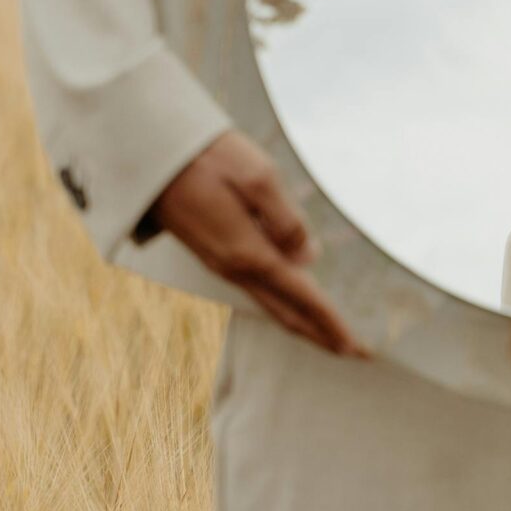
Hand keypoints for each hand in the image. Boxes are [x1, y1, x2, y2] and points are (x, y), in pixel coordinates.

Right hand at [151, 131, 370, 359]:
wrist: (150, 156)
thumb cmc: (210, 158)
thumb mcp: (259, 178)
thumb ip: (287, 221)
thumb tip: (308, 258)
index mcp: (249, 252)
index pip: (303, 296)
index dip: (333, 322)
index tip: (360, 348)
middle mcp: (234, 267)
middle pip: (287, 313)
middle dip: (323, 335)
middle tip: (357, 354)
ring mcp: (221, 264)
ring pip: (271, 304)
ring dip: (304, 322)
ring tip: (333, 335)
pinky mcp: (215, 255)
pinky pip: (258, 290)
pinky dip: (285, 304)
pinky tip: (297, 302)